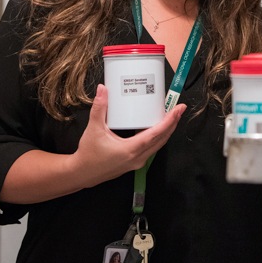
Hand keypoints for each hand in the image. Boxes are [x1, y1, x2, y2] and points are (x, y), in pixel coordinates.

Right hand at [69, 84, 184, 188]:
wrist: (82, 173)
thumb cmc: (88, 153)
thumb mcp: (94, 129)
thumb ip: (99, 108)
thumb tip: (103, 88)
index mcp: (131, 149)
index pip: (156, 134)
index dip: (169, 121)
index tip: (178, 109)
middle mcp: (138, 157)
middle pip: (162, 139)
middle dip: (172, 123)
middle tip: (179, 109)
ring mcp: (137, 162)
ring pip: (158, 145)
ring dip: (166, 131)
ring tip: (172, 116)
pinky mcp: (134, 163)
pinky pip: (151, 149)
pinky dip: (158, 138)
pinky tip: (158, 128)